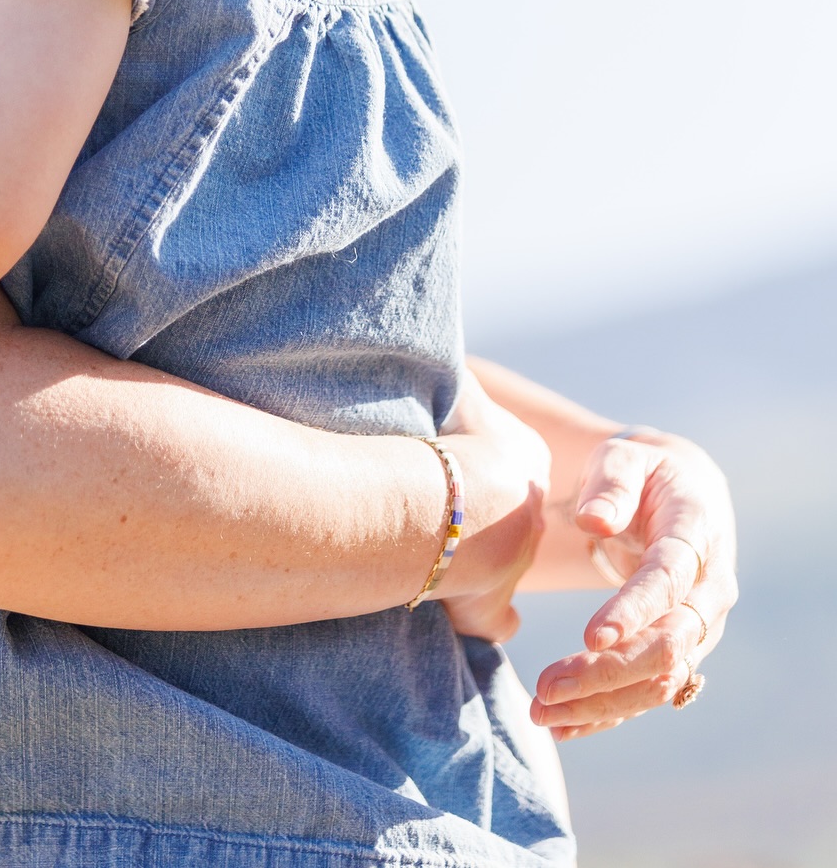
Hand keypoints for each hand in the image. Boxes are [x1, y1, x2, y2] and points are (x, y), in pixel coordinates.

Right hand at [438, 376, 550, 642]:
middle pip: (508, 517)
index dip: (481, 468)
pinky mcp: (491, 602)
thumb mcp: (460, 392)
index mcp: (525, 461)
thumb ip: (459, 377)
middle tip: (443, 513)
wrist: (454, 499)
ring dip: (474, 561)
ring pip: (499, 563)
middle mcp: (530, 513)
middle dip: (483, 518)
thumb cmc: (450, 440)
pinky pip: (498, 618)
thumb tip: (445, 349)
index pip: (509, 466)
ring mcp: (514, 561)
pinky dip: (493, 619)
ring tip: (440, 551)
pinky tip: (487, 616)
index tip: (455, 468)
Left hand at [530, 429, 736, 738]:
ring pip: (660, 679)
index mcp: (697, 535)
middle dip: (609, 671)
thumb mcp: (626, 459)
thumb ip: (612, 485)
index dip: (634, 610)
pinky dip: (608, 712)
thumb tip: (594, 520)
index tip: (591, 635)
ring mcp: (698, 627)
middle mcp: (709, 591)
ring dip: (603, 701)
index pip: (669, 581)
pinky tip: (563, 726)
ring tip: (543, 711)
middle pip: (668, 645)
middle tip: (547, 685)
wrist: (679, 494)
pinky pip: (648, 691)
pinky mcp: (678, 651)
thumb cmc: (641, 472)